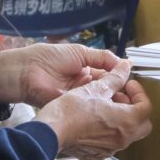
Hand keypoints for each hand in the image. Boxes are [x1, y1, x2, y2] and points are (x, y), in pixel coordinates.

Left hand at [0, 42, 122, 106]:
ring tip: (124, 101)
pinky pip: (87, 107)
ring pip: (99, 99)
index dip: (119, 78)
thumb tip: (124, 62)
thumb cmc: (49, 57)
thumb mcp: (80, 52)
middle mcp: (83, 84)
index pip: (107, 75)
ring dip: (110, 100)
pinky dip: (98, 106)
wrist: (26, 71)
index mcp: (85, 69)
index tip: (133, 82)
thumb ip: (103, 57)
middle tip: (132, 95)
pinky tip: (110, 107)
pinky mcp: (71, 107)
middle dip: (117, 91)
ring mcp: (77, 97)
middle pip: (105, 89)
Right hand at [34, 64, 153, 159]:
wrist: (51, 131)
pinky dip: (108, 130)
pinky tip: (94, 119)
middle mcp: (122, 139)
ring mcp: (110, 148)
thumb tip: (125, 67)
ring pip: (126, 133)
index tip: (127, 84)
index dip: (138, 92)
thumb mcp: (95, 88)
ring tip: (104, 105)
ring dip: (121, 118)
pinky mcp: (97, 154)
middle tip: (120, 96)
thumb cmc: (71, 112)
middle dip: (134, 108)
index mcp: (127, 121)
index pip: (146, 106)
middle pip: (141, 123)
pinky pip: (110, 142)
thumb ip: (115, 78)